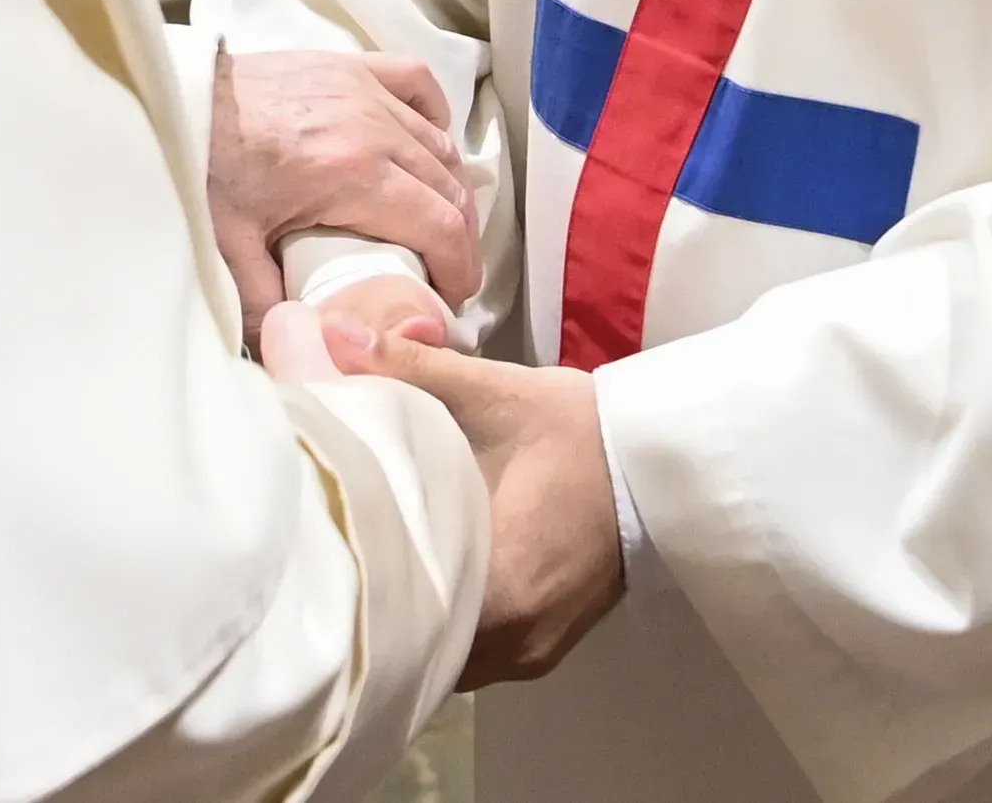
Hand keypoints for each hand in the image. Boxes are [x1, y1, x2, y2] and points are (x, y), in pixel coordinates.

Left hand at [209, 47, 482, 335]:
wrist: (173, 103)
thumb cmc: (201, 172)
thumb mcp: (230, 253)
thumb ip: (269, 310)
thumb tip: (301, 353)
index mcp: (352, 174)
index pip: (439, 225)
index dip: (460, 268)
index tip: (453, 299)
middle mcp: (373, 126)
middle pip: (449, 186)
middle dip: (458, 238)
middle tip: (445, 275)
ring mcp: (363, 89)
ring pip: (438, 141)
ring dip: (448, 187)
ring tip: (436, 225)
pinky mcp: (348, 66)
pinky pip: (416, 82)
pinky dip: (432, 115)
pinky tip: (426, 143)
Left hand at [334, 330, 623, 687]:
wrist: (664, 463)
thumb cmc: (580, 432)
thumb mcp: (494, 394)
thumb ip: (409, 368)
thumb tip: (333, 336)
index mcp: (497, 590)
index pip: (401, 617)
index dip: (358, 586)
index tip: (327, 551)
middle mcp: (513, 641)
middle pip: (421, 647)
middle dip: (384, 603)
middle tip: (344, 554)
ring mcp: (534, 651)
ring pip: (450, 654)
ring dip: (423, 618)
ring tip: (385, 565)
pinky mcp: (549, 646)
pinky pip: (482, 652)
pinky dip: (457, 623)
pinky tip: (439, 578)